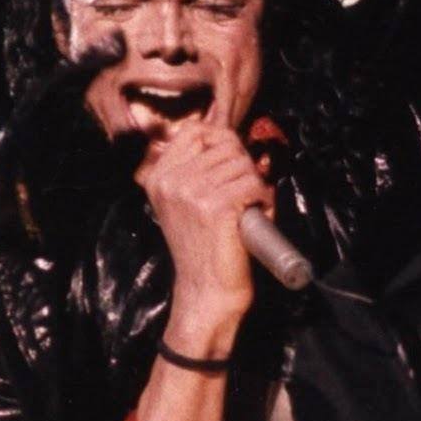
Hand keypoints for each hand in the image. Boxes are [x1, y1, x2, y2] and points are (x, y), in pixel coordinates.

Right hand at [134, 121, 272, 324]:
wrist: (205, 290)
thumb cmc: (203, 246)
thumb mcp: (183, 202)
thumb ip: (195, 169)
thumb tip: (230, 139)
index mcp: (157, 177)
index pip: (195, 130)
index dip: (223, 141)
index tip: (232, 162)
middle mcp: (170, 181)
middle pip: (225, 143)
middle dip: (243, 165)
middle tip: (244, 192)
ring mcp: (190, 192)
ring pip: (242, 163)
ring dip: (254, 183)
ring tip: (248, 206)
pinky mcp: (214, 206)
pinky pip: (252, 183)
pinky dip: (263, 197)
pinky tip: (255, 214)